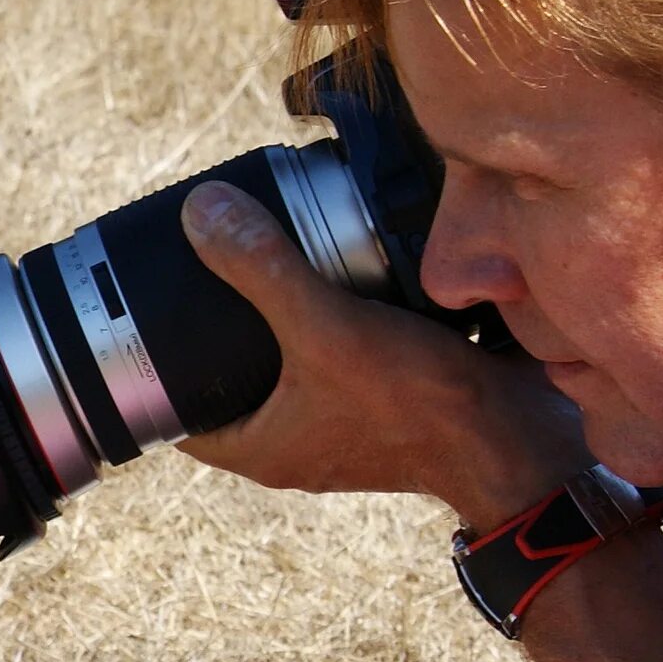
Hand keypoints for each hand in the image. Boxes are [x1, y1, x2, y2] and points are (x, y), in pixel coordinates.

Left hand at [175, 183, 588, 525]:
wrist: (519, 443)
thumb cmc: (421, 405)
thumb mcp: (329, 327)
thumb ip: (265, 271)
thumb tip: (200, 213)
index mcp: (259, 448)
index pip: (174, 412)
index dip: (149, 361)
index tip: (143, 304)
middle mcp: (294, 444)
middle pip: (228, 379)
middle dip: (217, 324)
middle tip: (207, 260)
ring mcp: (340, 427)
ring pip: (285, 366)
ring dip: (277, 317)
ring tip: (266, 251)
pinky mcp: (384, 405)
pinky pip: (336, 356)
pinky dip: (329, 316)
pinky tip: (335, 265)